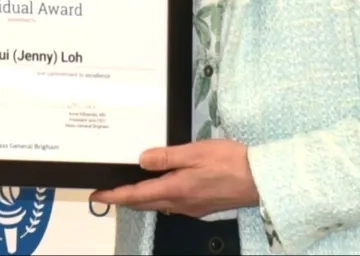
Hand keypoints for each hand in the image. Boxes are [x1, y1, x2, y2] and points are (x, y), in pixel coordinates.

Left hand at [89, 140, 258, 219]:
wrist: (261, 179)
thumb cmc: (232, 162)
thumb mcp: (196, 151)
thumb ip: (166, 156)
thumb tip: (142, 160)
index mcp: (176, 189)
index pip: (136, 195)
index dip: (114, 196)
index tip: (98, 196)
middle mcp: (181, 203)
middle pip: (144, 203)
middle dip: (124, 199)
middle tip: (108, 192)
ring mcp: (192, 207)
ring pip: (158, 205)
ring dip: (141, 199)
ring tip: (129, 190)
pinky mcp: (202, 206)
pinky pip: (173, 204)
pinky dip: (159, 198)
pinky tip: (162, 188)